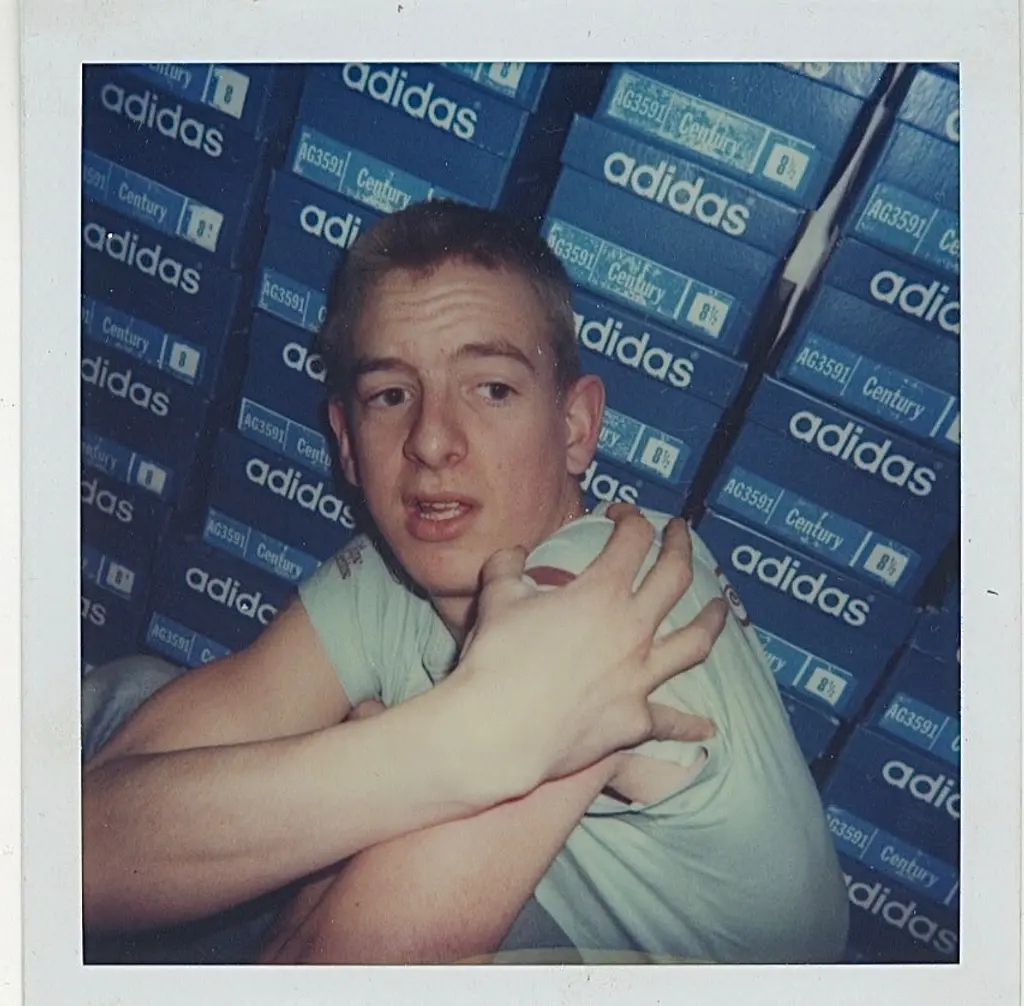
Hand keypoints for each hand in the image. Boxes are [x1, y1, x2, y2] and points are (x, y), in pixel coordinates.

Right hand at [447, 505, 726, 797]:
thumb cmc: (496, 659)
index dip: (630, 517)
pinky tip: (708, 728)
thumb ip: (508, 566)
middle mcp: (632, 628)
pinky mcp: (636, 719)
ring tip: (721, 608)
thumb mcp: (496, 597)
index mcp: (601, 592)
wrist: (499, 729)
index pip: (632, 538)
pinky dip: (690, 724)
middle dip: (681, 546)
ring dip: (712, 619)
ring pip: (694, 641)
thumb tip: (515, 553)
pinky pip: (671, 720)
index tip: (620, 513)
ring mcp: (640, 675)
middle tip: (681, 533)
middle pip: (675, 576)